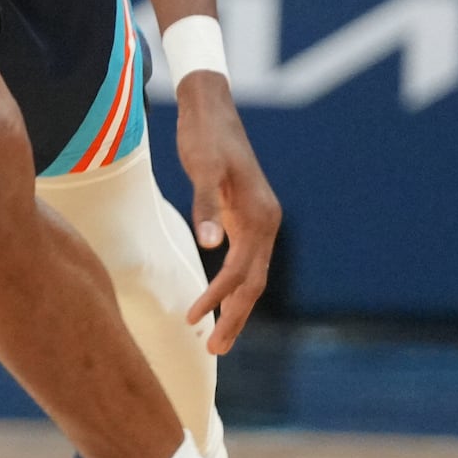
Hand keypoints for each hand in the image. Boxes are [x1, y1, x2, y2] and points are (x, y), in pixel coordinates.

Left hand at [174, 74, 281, 353]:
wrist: (210, 107)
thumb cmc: (204, 136)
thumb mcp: (203, 168)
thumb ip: (205, 205)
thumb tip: (209, 243)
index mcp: (260, 217)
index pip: (240, 272)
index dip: (216, 298)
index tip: (191, 319)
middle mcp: (266, 223)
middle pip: (253, 283)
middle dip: (234, 317)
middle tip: (214, 350)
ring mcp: (258, 220)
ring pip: (251, 276)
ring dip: (234, 307)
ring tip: (215, 337)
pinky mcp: (244, 216)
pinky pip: (243, 261)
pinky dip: (232, 285)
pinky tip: (216, 297)